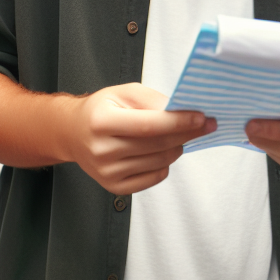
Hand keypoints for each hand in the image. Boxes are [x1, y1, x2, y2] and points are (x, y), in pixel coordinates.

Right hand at [68, 83, 214, 194]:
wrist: (74, 133)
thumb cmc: (102, 110)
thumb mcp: (123, 93)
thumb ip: (153, 99)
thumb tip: (181, 111)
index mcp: (101, 122)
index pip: (150, 125)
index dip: (180, 122)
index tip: (202, 118)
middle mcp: (102, 150)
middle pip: (158, 145)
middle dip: (187, 134)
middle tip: (205, 125)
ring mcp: (107, 172)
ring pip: (160, 161)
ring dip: (178, 147)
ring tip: (177, 135)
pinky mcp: (114, 187)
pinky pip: (154, 177)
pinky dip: (165, 164)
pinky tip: (161, 151)